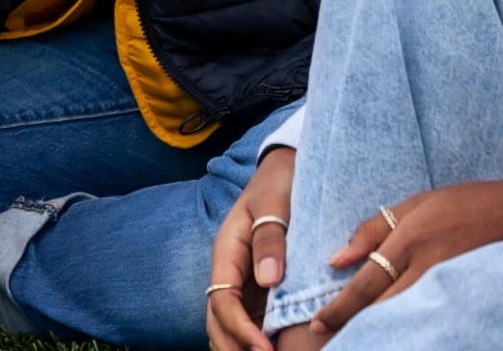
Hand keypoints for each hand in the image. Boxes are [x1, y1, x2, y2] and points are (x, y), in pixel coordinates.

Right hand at [208, 144, 296, 350]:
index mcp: (226, 251)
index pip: (223, 301)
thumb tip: (269, 279)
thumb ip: (271, 237)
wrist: (285, 169)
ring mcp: (241, 280)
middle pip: (217, 322)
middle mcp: (229, 270)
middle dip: (234, 349)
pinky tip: (275, 349)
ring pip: (227, 325)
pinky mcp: (257, 287)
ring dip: (240, 348)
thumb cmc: (279, 183)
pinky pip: (249, 319)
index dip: (241, 329)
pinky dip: (253, 340)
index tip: (265, 349)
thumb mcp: (274, 202)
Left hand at [308, 175, 502, 336]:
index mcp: (409, 239)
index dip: (339, 308)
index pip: (367, 282)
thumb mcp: (413, 204)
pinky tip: (395, 338)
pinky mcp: (463, 297)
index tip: (317, 325)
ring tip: (354, 344)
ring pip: (404, 319)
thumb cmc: (461, 203)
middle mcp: (426, 266)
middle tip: (327, 343)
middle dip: (352, 328)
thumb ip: (372, 230)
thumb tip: (336, 259)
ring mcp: (447, 285)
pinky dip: (408, 330)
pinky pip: (429, 319)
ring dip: (378, 333)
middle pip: (382, 308)